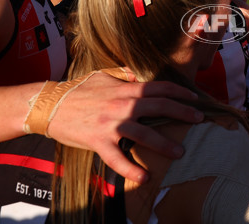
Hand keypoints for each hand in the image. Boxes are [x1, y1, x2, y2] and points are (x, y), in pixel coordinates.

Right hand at [47, 70, 203, 183]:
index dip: (180, 92)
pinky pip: (118, 158)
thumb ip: (123, 74)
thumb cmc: (77, 90)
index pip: (159, 87)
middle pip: (160, 106)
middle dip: (183, 113)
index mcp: (125, 88)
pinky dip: (132, 170)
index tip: (194, 98)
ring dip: (165, 144)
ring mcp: (111, 123)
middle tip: (199, 120)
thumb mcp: (102, 75)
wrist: (49, 105)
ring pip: (145, 133)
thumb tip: (138, 72)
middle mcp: (122, 104)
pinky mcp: (98, 141)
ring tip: (181, 152)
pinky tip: (145, 177)